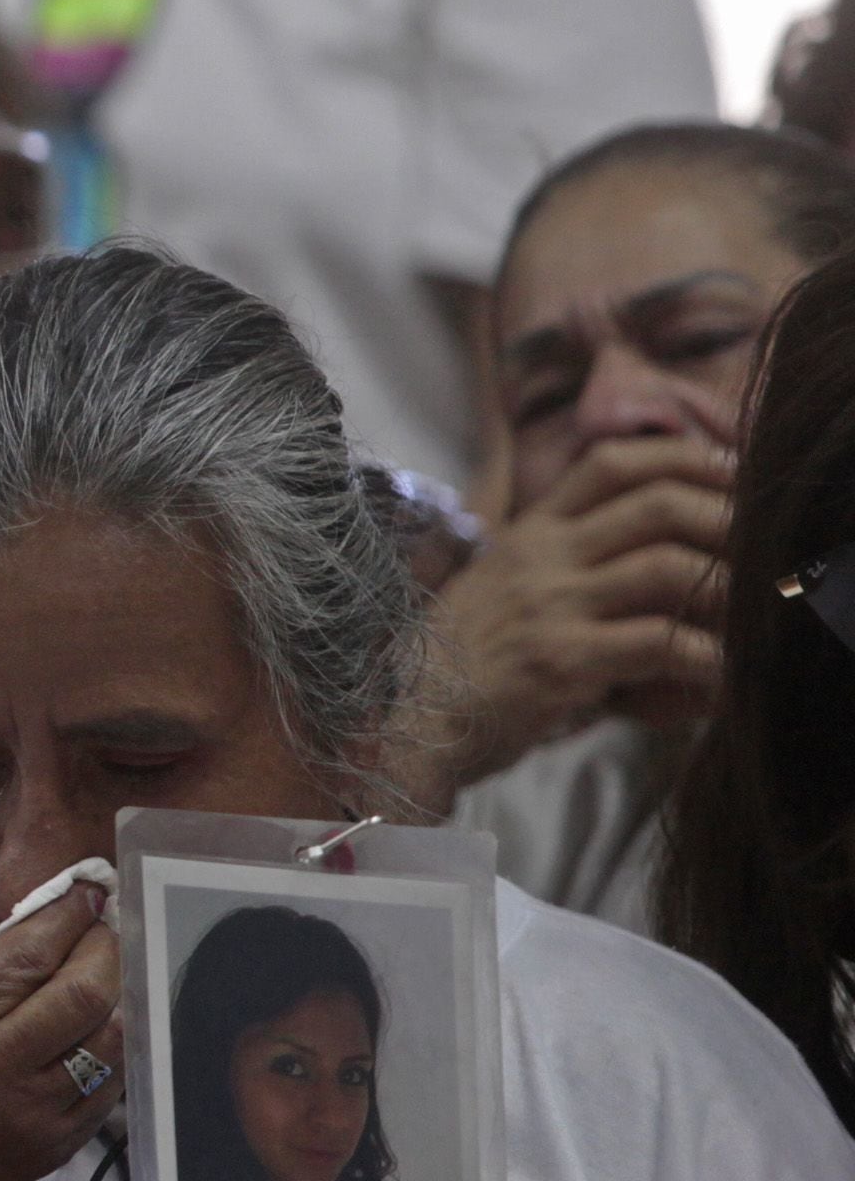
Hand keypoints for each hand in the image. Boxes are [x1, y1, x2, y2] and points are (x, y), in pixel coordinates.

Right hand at [0, 868, 121, 1180]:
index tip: (88, 890)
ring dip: (118, 997)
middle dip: (106, 948)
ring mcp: (29, 1115)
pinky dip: (110, 1050)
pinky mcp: (52, 1149)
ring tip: (104, 974)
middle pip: (86, 992)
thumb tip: (22, 890)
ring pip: (111, 1041)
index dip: (71, 913)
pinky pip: (107, 1088)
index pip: (33, 951)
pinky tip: (95, 1030)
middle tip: (102, 928)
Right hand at [436, 435, 730, 783]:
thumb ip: (570, 573)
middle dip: (728, 517)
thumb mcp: (507, 594)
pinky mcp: (563, 660)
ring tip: (758, 613)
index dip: (684, 458)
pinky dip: (712, 660)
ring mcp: (551, 605)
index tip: (733, 474)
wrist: (410, 722)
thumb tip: (666, 580)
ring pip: (669, 566)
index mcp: (529, 534)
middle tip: (769, 546)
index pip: (611, 463)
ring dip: (730, 589)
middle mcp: (541, 556)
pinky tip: (729, 678)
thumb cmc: (464, 665)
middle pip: (657, 503)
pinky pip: (662, 644)